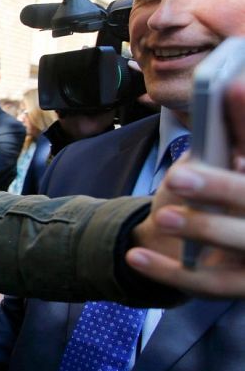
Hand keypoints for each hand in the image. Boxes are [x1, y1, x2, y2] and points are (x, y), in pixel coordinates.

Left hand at [127, 74, 244, 296]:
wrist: (193, 247)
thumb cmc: (213, 193)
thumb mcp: (218, 159)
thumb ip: (229, 130)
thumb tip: (231, 86)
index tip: (234, 117)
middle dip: (221, 188)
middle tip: (180, 176)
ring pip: (239, 243)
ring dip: (200, 228)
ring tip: (162, 217)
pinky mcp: (238, 285)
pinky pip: (207, 285)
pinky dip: (167, 271)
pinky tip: (136, 256)